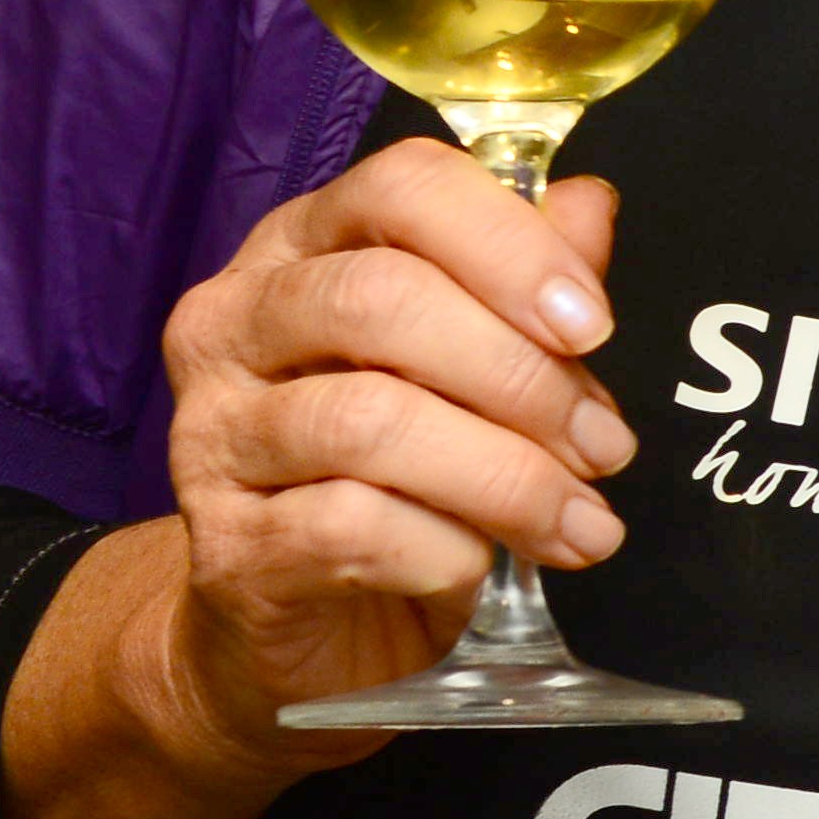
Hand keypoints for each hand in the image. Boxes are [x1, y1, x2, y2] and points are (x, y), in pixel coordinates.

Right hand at [138, 137, 639, 766]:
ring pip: (369, 421)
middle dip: (521, 378)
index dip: (510, 246)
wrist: (297, 630)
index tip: (591, 325)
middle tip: (604, 447)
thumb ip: (519, 285)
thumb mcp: (468, 372)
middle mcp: (234, 323)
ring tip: (580, 524)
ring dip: (505, 477)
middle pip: (382, 300)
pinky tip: (482, 567)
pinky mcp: (226, 545)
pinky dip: (443, 549)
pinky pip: (348, 527)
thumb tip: (590, 209)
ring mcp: (214, 435)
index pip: (401, 188)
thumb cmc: (393, 476)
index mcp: (301, 249)